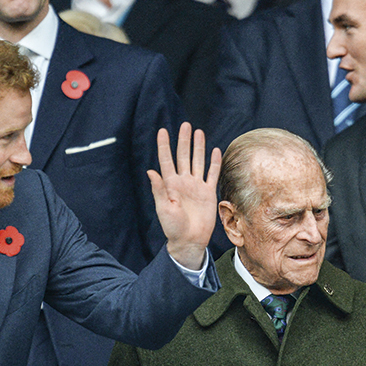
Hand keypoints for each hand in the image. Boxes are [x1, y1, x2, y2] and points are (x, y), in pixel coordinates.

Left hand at [148, 122, 221, 269]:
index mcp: (170, 184)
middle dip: (184, 140)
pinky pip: (212, 174)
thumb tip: (151, 171)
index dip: (164, 145)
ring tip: (198, 132)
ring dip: (198, 147)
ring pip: (198, 161)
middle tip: (186, 125)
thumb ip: (159, 189)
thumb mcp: (163, 208)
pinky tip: (215, 151)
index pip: (167, 160)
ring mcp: (196, 186)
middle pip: (183, 156)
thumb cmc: (173, 227)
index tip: (162, 131)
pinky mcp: (208, 193)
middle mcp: (183, 182)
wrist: (189, 240)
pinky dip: (214, 163)